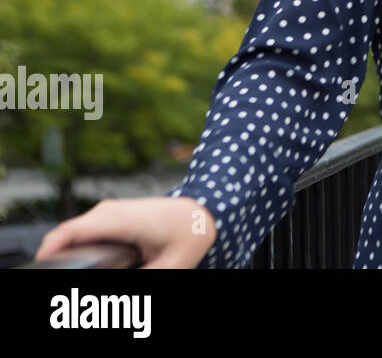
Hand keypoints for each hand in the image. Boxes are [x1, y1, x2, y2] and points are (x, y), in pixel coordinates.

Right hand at [33, 196, 217, 268]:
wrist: (204, 211)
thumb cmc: (190, 233)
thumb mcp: (170, 266)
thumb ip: (143, 279)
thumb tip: (117, 303)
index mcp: (120, 220)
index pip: (69, 233)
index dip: (49, 253)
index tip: (43, 269)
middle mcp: (108, 211)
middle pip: (65, 238)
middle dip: (58, 261)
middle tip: (63, 278)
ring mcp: (108, 212)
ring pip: (73, 237)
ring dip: (69, 256)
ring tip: (73, 273)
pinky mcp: (111, 217)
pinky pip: (84, 234)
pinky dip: (78, 250)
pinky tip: (86, 266)